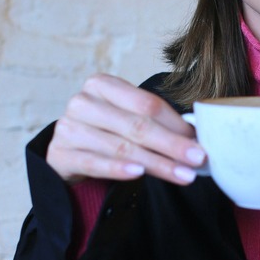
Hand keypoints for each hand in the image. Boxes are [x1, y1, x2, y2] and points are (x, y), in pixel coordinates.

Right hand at [45, 74, 205, 184]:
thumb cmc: (106, 134)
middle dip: (171, 144)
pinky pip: (95, 163)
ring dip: (156, 163)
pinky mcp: (60, 154)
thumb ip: (155, 123)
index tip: (199, 141)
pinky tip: (138, 174)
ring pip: (120, 147)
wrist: (69, 154)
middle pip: (136, 125)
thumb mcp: (128, 120)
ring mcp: (69, 127)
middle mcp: (83, 102)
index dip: (175, 124)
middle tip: (198, 159)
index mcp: (102, 85)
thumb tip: (195, 137)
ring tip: (182, 175)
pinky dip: (118, 169)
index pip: (146, 103)